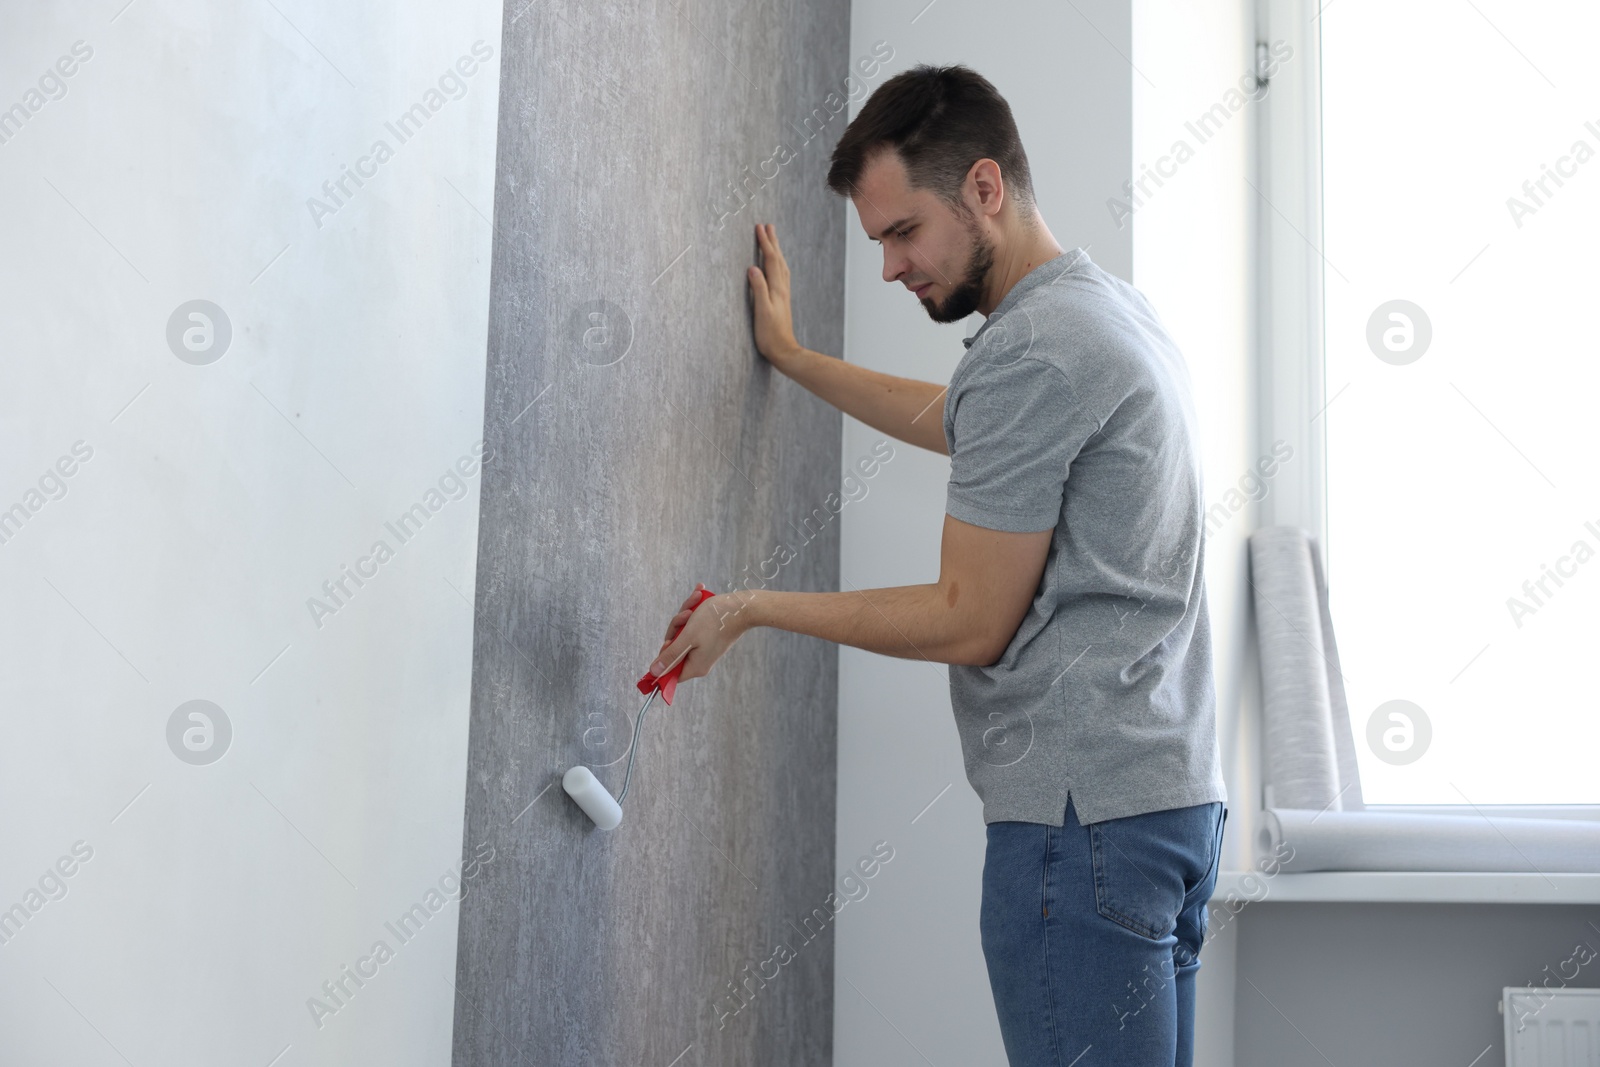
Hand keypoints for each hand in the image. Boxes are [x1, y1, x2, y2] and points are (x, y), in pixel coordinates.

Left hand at [647, 585, 749, 683]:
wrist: (741, 607)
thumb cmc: (715, 621)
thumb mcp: (687, 637)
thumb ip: (670, 655)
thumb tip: (654, 672)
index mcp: (695, 666)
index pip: (670, 672)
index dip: (664, 658)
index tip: (670, 640)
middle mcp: (700, 660)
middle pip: (674, 647)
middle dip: (677, 626)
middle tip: (687, 614)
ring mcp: (704, 647)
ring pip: (682, 633)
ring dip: (686, 614)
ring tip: (697, 600)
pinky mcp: (708, 636)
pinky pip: (692, 626)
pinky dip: (694, 611)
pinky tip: (699, 596)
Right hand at [748, 223, 799, 365]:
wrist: (784, 351)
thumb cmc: (770, 334)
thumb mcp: (761, 311)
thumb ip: (758, 289)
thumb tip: (753, 267)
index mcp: (777, 289)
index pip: (771, 260)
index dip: (765, 243)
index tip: (759, 227)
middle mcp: (782, 289)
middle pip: (778, 260)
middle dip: (772, 242)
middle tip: (767, 226)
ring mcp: (783, 294)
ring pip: (781, 266)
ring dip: (777, 251)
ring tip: (772, 240)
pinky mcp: (782, 300)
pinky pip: (781, 275)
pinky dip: (778, 264)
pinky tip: (777, 266)